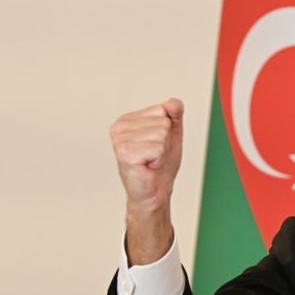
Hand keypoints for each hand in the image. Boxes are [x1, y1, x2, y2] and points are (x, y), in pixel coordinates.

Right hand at [109, 99, 183, 263]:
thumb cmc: (161, 165)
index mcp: (128, 119)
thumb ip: (174, 115)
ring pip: (161, 135)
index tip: (158, 145)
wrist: (156, 192)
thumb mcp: (172, 134)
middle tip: (155, 156)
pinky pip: (158, 148)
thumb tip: (172, 102)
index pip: (163, 110)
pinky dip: (158, 160)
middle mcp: (119, 127)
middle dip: (166, 142)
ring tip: (151, 162)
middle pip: (163, 122)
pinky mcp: (125, 153)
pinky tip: (148, 167)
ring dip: (162, 152)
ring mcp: (119, 140)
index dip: (168, 131)